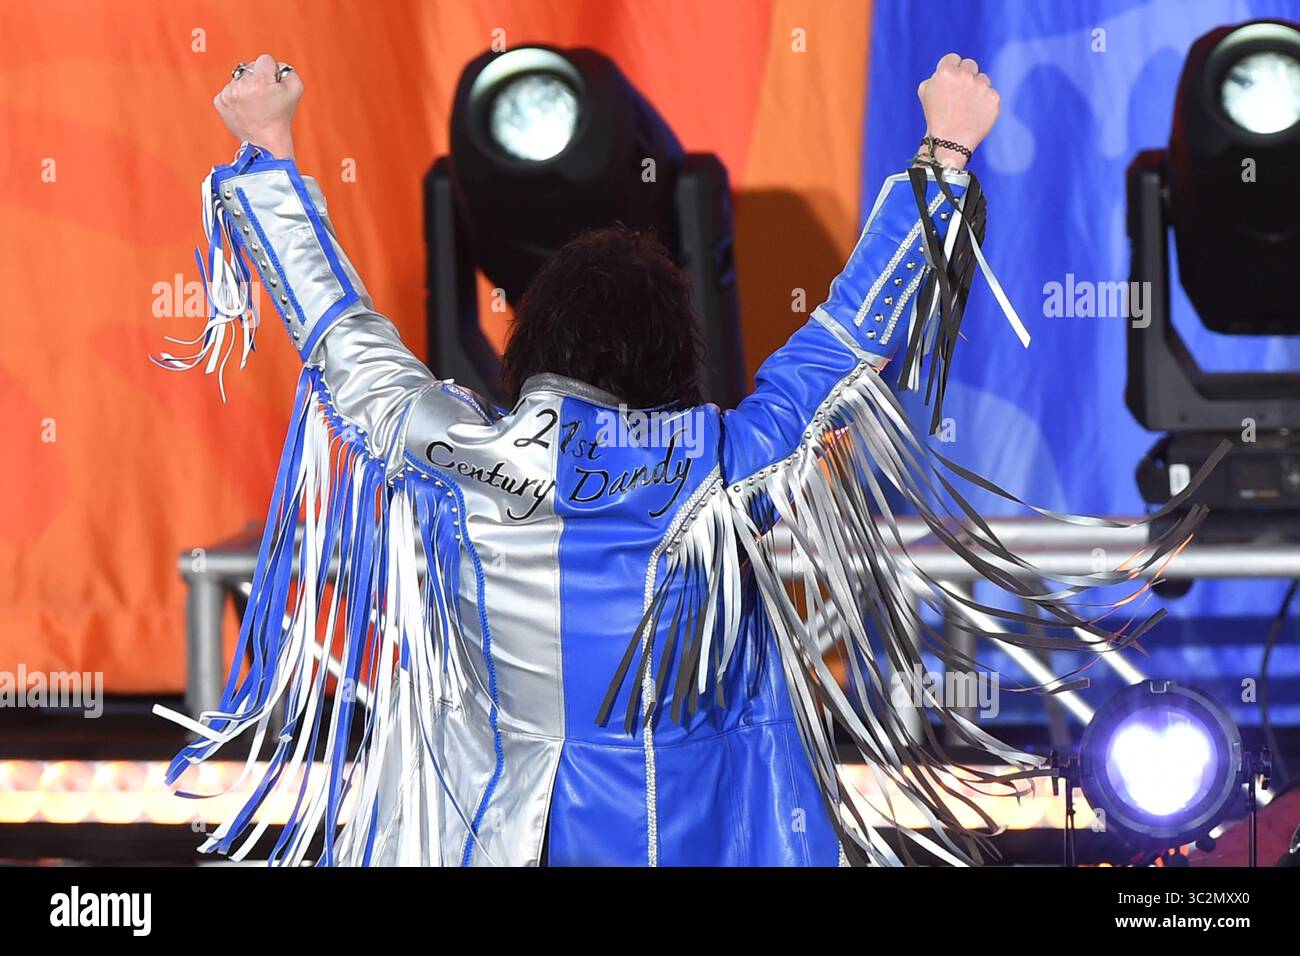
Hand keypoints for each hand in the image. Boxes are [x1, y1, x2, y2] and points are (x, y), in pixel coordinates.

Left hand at [214, 53, 302, 158]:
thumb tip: (276, 65)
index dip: (272, 72)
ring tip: (254, 105)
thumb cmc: (281, 116)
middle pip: (250, 67)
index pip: (264, 59)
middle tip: (264, 98)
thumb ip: (288, 70)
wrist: (265, 142)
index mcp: (260, 81)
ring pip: (238, 78)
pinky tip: (245, 108)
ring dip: (247, 87)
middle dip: (258, 78)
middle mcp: (242, 86)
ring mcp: (228, 94)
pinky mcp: (220, 102)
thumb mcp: (296, 91)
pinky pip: (228, 89)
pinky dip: (237, 97)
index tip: (273, 87)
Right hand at [916, 53, 999, 168]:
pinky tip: (975, 114)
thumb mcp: (925, 92)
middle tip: (960, 94)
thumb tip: (949, 68)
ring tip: (966, 107)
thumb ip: (937, 75)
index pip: (953, 59)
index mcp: (946, 72)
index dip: (951, 69)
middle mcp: (965, 76)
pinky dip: (984, 103)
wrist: (949, 142)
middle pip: (970, 65)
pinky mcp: (994, 98)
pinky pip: (991, 94)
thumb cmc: (935, 117)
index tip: (951, 81)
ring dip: (976, 89)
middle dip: (966, 76)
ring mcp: (981, 87)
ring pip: (983, 79)